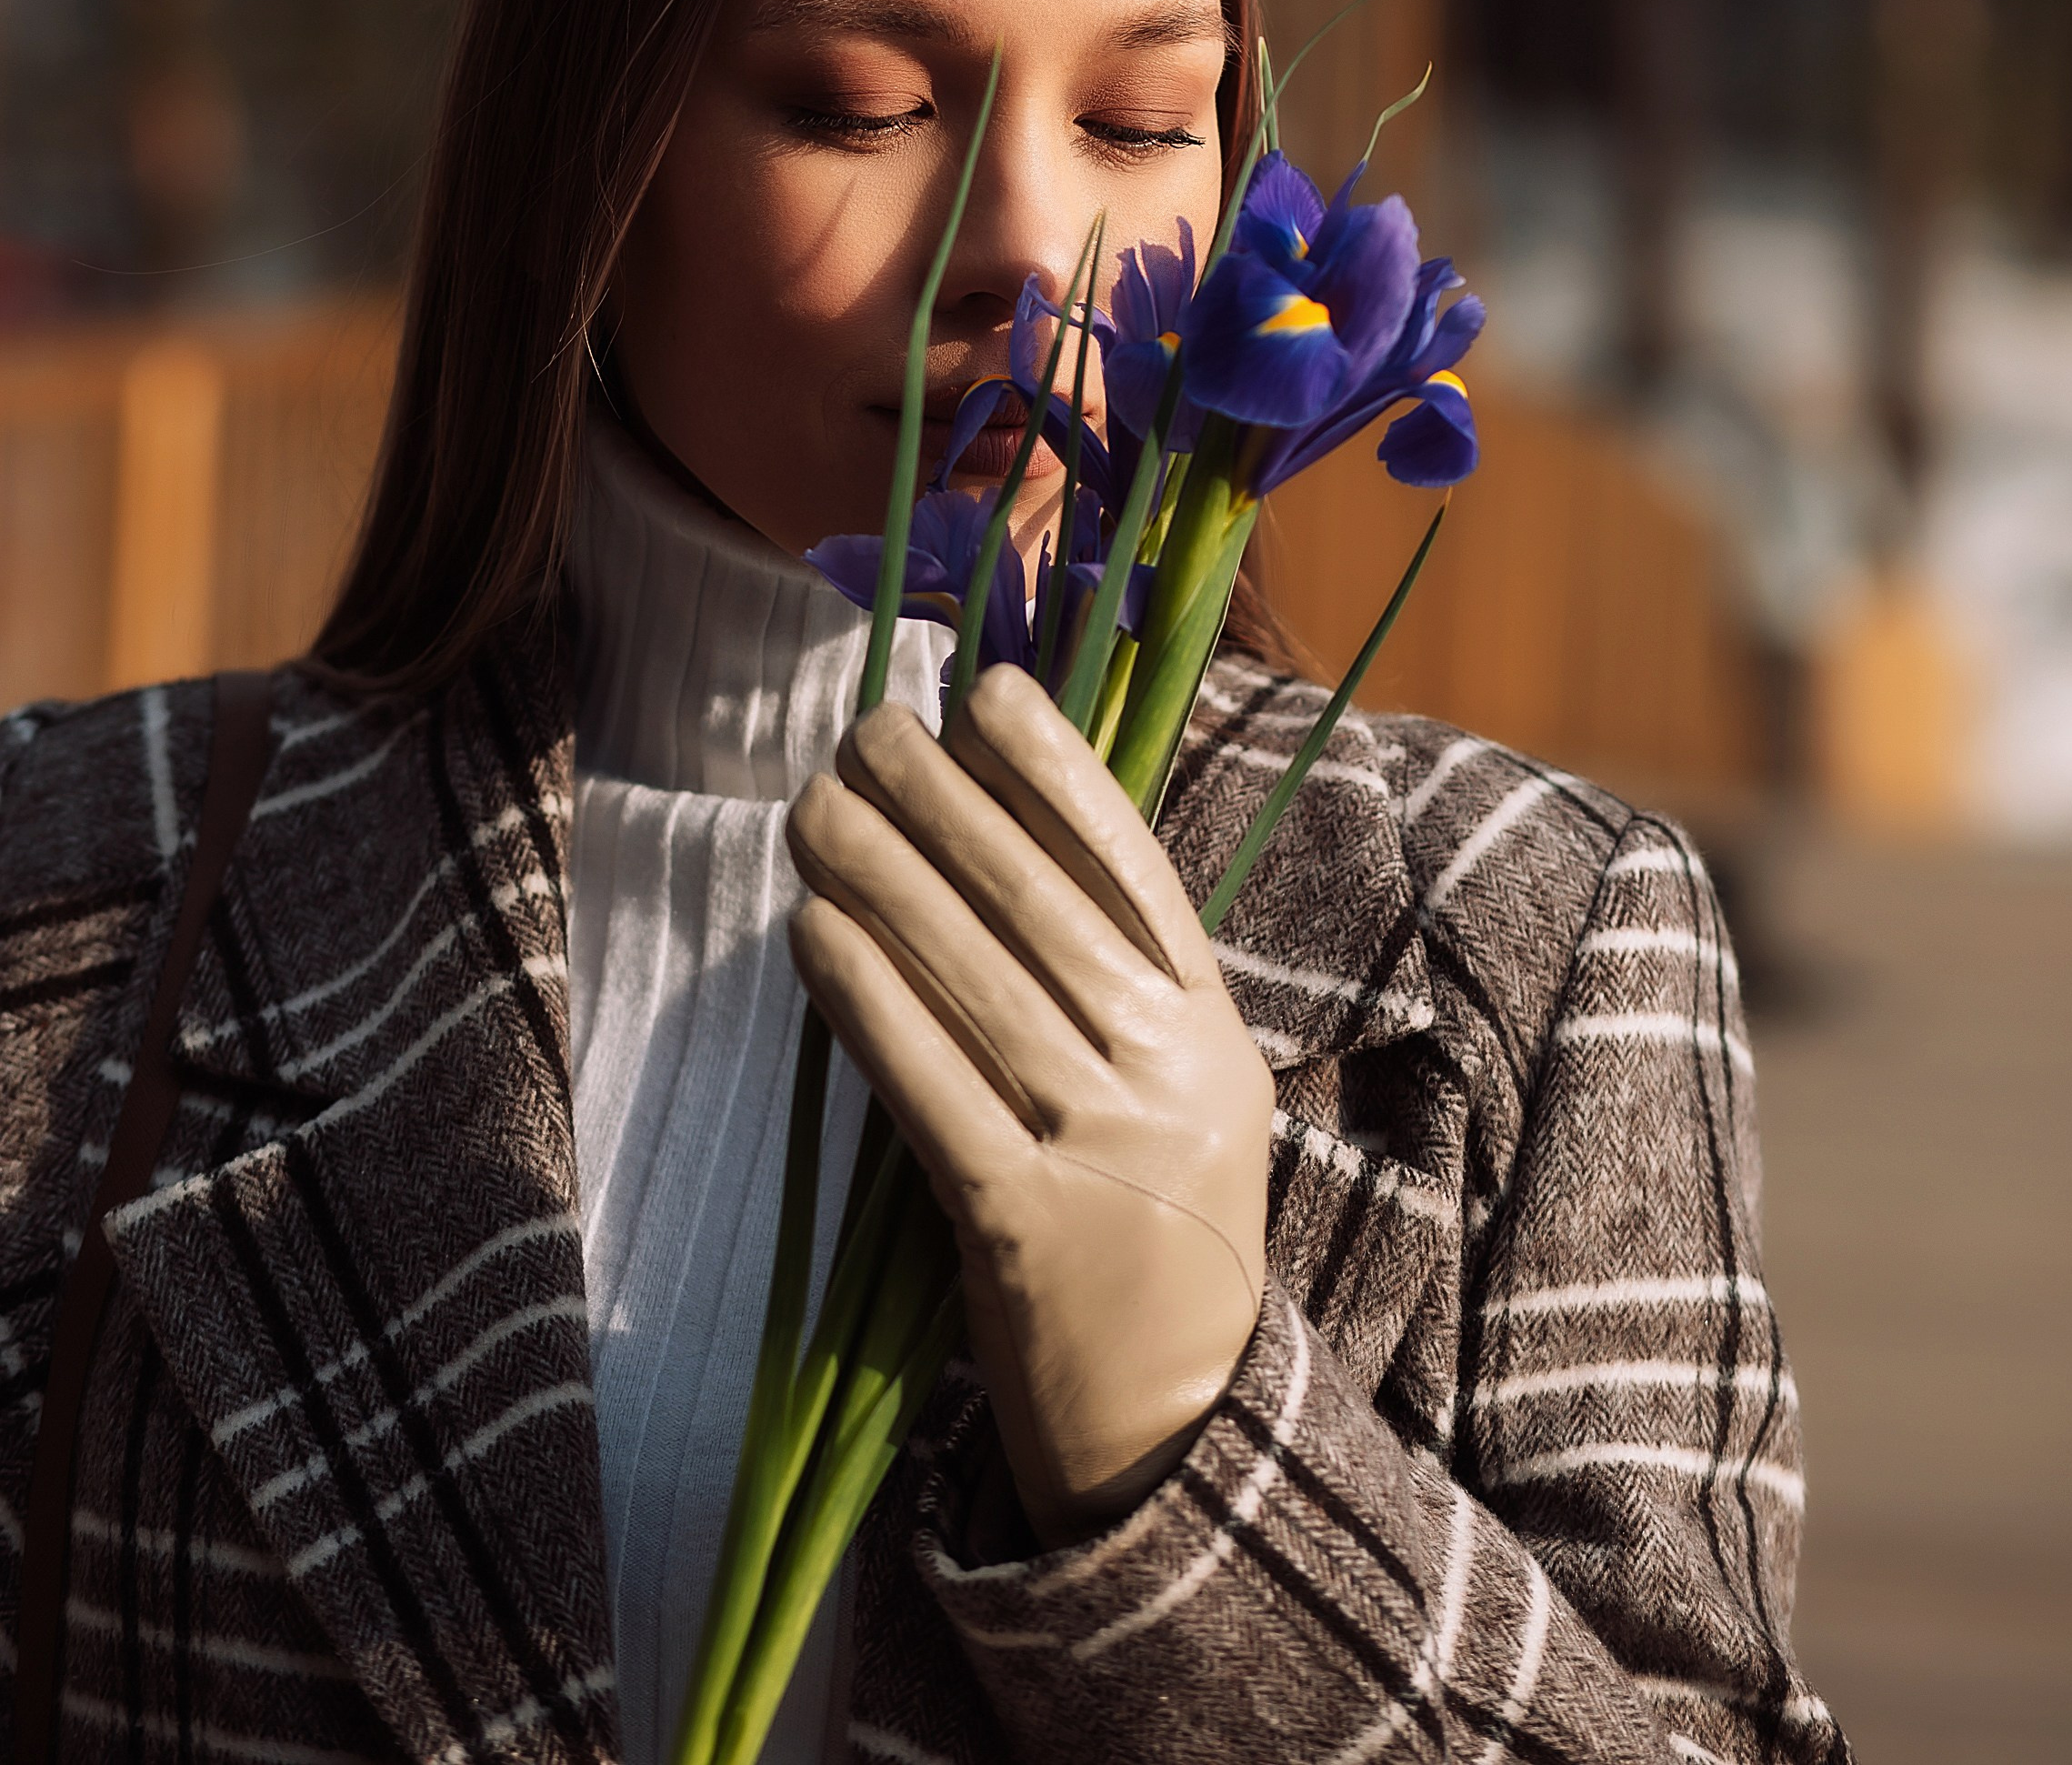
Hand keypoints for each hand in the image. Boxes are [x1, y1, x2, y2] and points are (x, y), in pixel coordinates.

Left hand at [787, 666, 1273, 1547]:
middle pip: (1038, 905)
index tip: (983, 690)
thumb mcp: (1171, 1088)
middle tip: (860, 729)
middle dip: (940, 800)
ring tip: (812, 807)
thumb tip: (982, 826)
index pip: (1131, 866)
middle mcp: (1170, 1075)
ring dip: (880, 875)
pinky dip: (864, 998)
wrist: (1180, 1431)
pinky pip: (928, 1086)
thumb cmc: (1150, 1231)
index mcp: (1211, 1028)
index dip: (1056, 766)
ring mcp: (1105, 1152)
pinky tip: (811, 932)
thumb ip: (1103, 978)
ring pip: (975, 979)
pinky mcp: (1024, 1229)